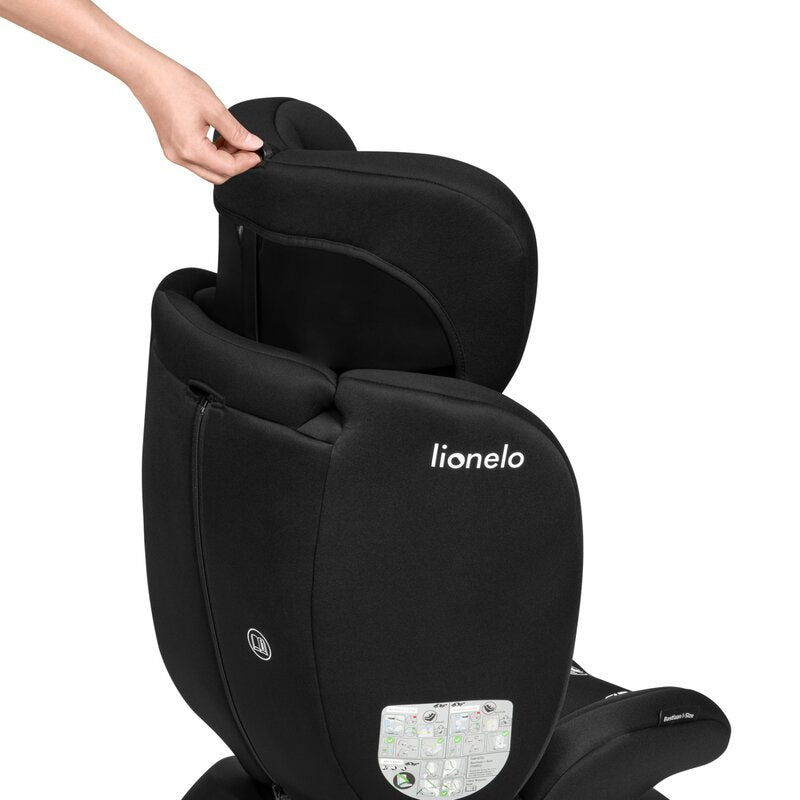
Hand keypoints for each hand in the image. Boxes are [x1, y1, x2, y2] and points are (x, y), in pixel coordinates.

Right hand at [131, 56, 262, 183]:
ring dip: (225, 160)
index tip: (258, 152)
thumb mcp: (214, 108)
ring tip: (233, 139)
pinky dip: (213, 155)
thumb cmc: (174, 85)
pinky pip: (198, 161)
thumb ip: (236, 131)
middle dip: (238, 164)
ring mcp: (175, 155)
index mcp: (191, 149)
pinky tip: (220, 139)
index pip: (228, 168)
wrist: (148, 74)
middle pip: (219, 176)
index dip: (247, 162)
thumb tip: (253, 144)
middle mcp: (181, 157)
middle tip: (248, 147)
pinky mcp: (173, 149)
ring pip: (209, 171)